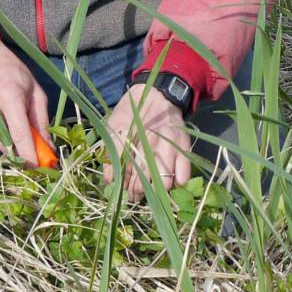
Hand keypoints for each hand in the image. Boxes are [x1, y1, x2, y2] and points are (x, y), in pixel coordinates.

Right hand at [0, 36, 50, 164]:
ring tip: (14, 136)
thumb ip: (41, 121)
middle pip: (4, 145)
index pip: (19, 134)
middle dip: (19, 155)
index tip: (40, 169)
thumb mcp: (35, 91)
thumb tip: (48, 149)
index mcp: (9, 96)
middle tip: (31, 154)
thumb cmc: (13, 73)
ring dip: (6, 149)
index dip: (30, 155)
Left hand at [103, 84, 189, 201]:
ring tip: (151, 195)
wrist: (156, 94)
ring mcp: (167, 145)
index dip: (123, 186)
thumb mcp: (113, 126)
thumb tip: (108, 181)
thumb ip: (110, 152)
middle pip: (143, 177)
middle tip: (135, 198)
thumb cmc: (131, 111)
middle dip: (138, 193)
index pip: (124, 169)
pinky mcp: (184, 146)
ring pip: (163, 179)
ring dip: (156, 192)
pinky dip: (178, 184)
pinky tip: (171, 186)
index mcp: (128, 136)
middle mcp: (148, 142)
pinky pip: (184, 174)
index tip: (122, 195)